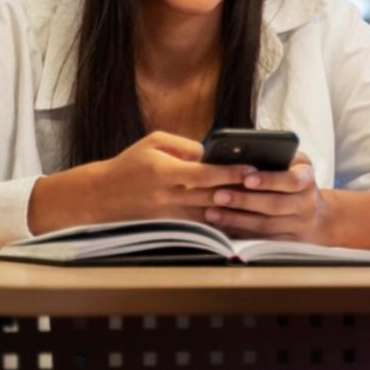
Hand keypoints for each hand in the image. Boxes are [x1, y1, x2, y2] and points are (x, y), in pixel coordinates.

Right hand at [28, 131, 253, 233]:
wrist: (102, 196)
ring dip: (234, 210)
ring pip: (210, 214)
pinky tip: (238, 217)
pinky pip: (201, 225)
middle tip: (267, 186)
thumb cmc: (131, 164)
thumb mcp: (154, 142)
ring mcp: (169, 215)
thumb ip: (185, 145)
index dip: (231, 172)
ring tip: (260, 202)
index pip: (205, 174)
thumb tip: (210, 154)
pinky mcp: (170, 227)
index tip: (253, 168)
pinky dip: (219, 222)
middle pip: (212, 196)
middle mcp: (168, 196)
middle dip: (240, 191)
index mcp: (165, 172)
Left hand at [204, 150, 329, 243]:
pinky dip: (241, 233)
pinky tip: (222, 227)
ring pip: (266, 226)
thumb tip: (241, 153)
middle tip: (218, 195)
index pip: (291, 180)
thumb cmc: (295, 179)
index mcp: (307, 178)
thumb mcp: (294, 163)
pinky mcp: (290, 244)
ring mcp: (300, 226)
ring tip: (213, 212)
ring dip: (237, 220)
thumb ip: (275, 157)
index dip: (269, 180)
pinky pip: (263, 240)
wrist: (319, 217)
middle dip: (244, 201)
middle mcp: (307, 203)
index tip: (246, 179)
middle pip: (274, 205)